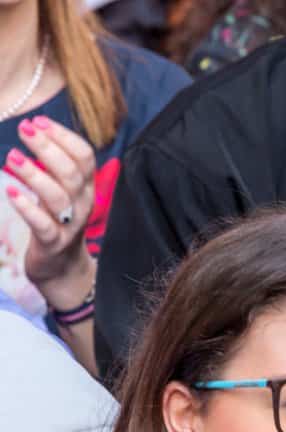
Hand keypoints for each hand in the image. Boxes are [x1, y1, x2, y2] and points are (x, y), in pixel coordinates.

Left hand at [4, 116, 95, 300]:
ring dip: (35, 174)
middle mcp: (83, 204)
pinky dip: (27, 207)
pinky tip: (10, 192)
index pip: (85, 156)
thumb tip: (37, 129)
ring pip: (58, 196)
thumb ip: (57, 166)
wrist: (62, 268)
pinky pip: (42, 224)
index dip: (64, 136)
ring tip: (12, 156)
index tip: (39, 120)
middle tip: (24, 128)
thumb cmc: (57, 221)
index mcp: (87, 188)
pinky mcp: (53, 242)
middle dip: (48, 147)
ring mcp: (69, 224)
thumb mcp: (63, 191)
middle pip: (71, 172)